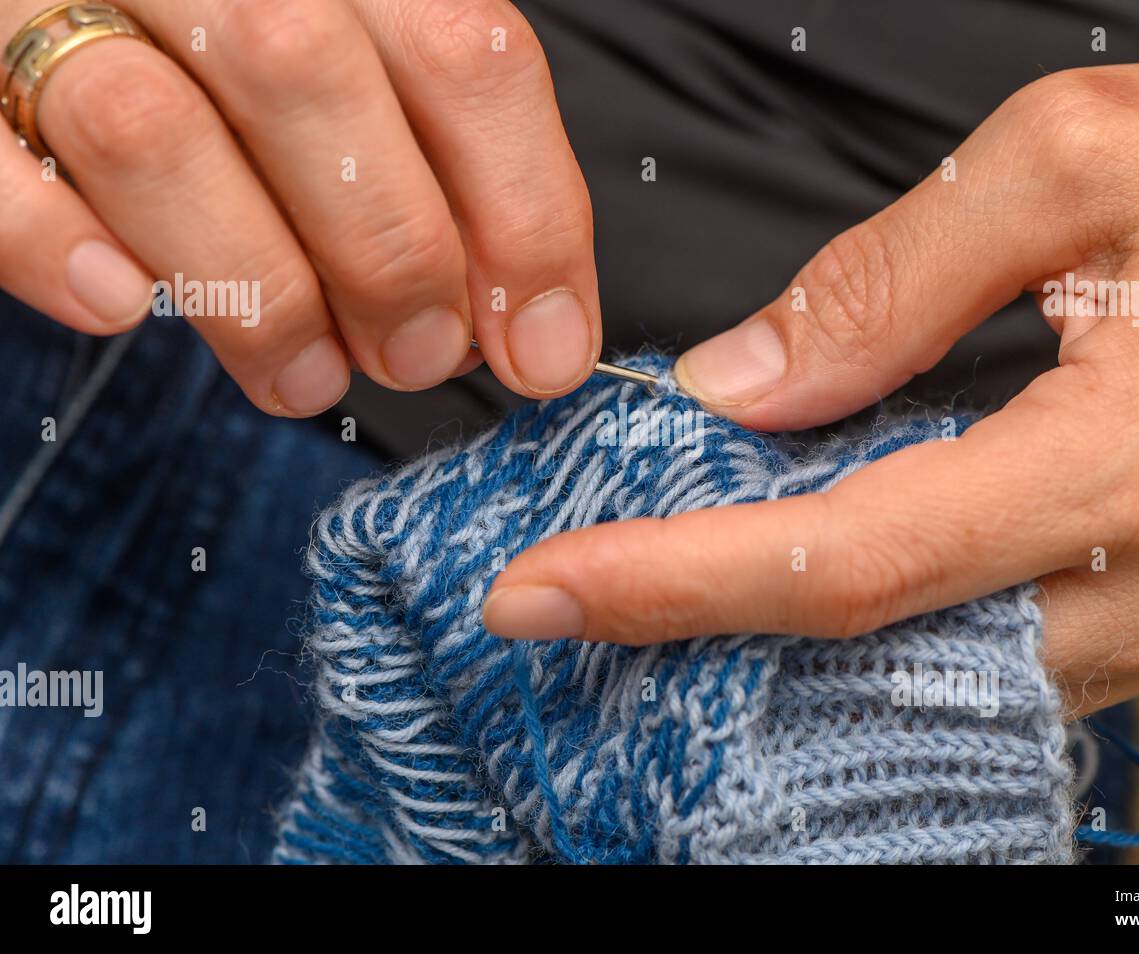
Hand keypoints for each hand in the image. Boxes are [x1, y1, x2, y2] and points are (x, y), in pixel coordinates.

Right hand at [0, 0, 599, 414]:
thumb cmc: (241, 67)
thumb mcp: (364, 77)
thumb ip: (436, 168)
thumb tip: (528, 327)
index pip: (464, 51)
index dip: (525, 216)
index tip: (545, 349)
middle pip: (311, 78)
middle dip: (392, 254)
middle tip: (416, 359)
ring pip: (149, 128)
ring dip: (254, 286)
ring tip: (304, 378)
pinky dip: (53, 244)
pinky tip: (119, 303)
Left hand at [485, 56, 1138, 715]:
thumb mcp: (1068, 160)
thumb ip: (888, 280)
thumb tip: (744, 388)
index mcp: (1135, 460)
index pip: (851, 560)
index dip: (679, 582)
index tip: (545, 588)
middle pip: (875, 644)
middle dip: (704, 623)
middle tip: (574, 586)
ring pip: (932, 671)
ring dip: (784, 635)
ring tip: (663, 581)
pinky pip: (995, 658)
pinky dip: (881, 630)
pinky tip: (804, 582)